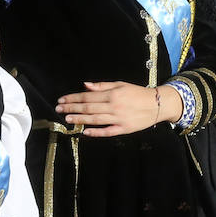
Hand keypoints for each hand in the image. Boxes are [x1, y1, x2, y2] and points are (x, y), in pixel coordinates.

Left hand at [56, 81, 174, 136]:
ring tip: (67, 119)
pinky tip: (85, 132)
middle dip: (71, 108)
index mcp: (112, 94)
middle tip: (58, 109)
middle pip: (88, 107)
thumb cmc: (137, 93)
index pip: (88, 96)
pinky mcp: (124, 129)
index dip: (73, 98)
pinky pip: (107, 131)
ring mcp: (118, 119)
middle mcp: (114, 106)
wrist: (157, 104)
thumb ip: (102, 86)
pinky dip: (96, 132)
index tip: (61, 100)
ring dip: (79, 119)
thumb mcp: (120, 85)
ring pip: (95, 119)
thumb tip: (85, 85)